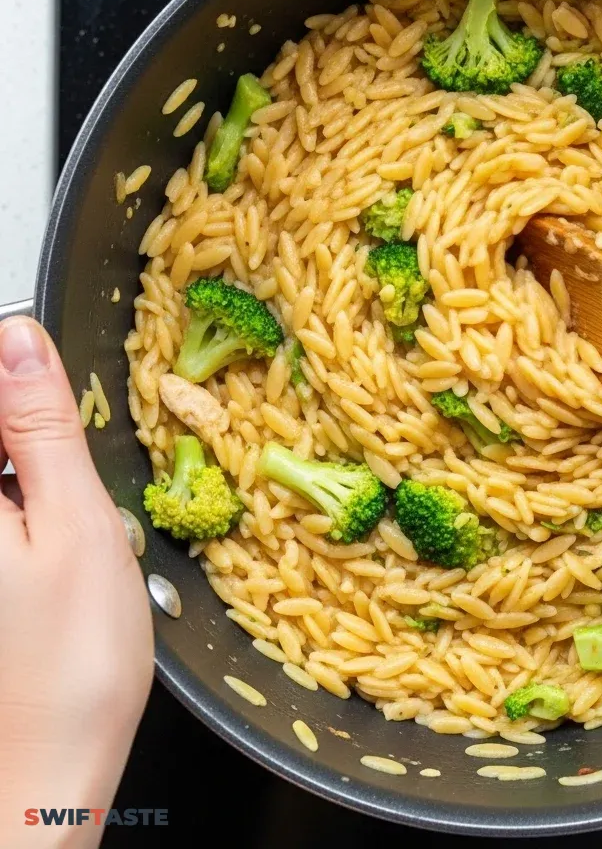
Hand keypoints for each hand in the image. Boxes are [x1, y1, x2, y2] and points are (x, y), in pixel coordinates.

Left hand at [0, 317, 152, 846]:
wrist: (43, 779)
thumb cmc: (70, 666)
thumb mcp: (76, 523)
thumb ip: (43, 425)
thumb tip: (19, 336)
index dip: (21, 371)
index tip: (67, 405)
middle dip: (35, 433)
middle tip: (78, 495)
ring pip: (3, 472)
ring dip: (34, 469)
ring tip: (73, 531)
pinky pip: (2, 510)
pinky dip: (27, 505)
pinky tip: (56, 547)